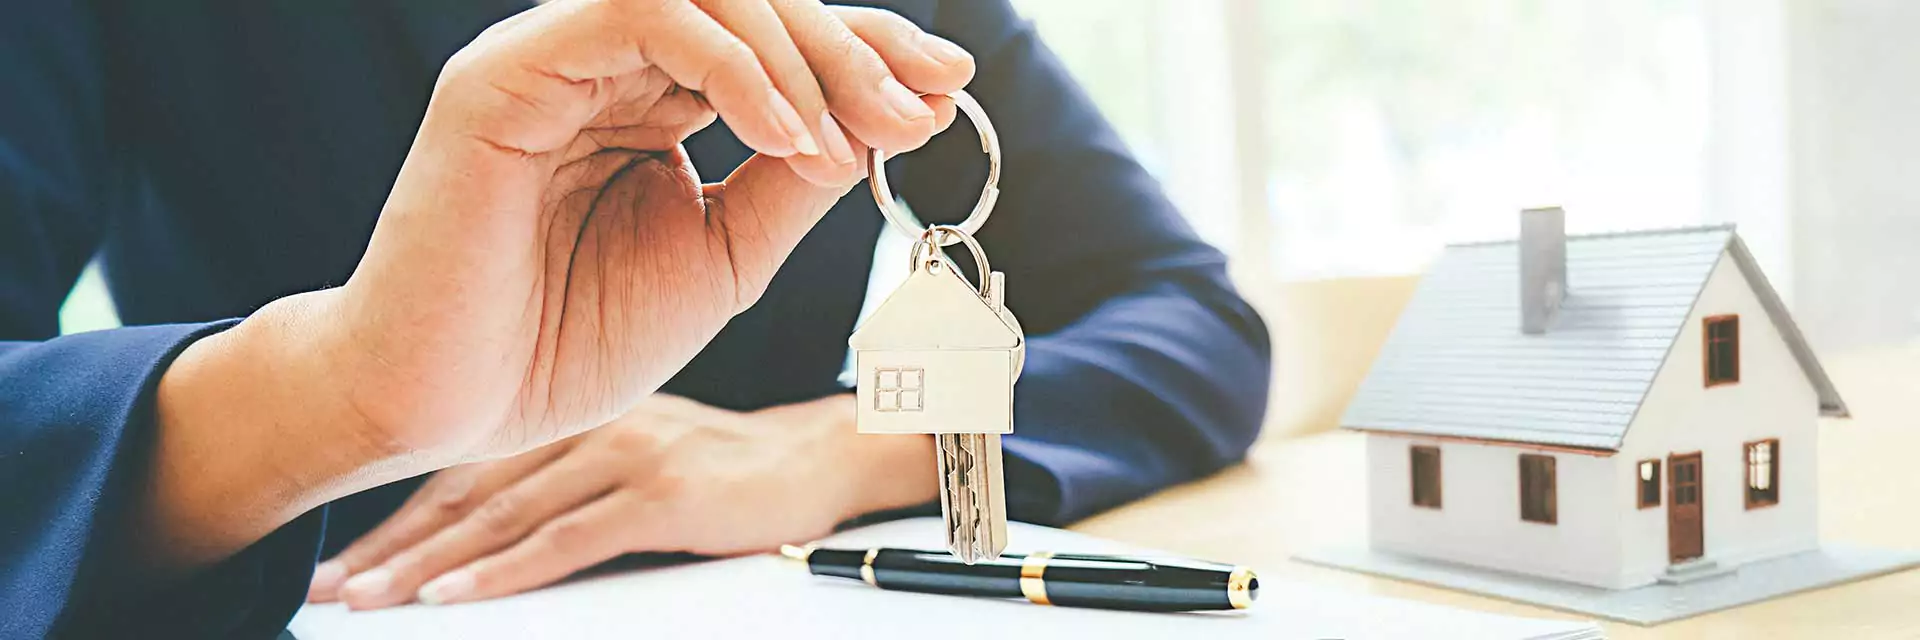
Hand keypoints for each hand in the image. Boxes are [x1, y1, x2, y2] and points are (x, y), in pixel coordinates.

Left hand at [305, 394, 935, 608]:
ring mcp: (626, 454)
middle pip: (470, 490)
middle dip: (392, 543)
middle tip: (331, 586)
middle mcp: (593, 423)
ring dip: (426, 562)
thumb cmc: (738, 470)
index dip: (402, 509)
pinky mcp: (662, 493)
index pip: (473, 462)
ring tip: (369, 599)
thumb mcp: (645, 457)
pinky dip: (502, 569)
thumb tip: (494, 535)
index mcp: (580, 412)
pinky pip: (565, 539)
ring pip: (503, 514)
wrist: (830, 462)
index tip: (346, 553)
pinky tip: (453, 595)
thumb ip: (576, 480)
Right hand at [337, 0, 973, 460]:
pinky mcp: (505, 74)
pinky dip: (731, 65)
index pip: (774, 38)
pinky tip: (784, 133)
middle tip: (921, 107)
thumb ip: (794, 182)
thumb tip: (892, 117)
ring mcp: (555, 58)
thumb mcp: (722, 257)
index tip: (948, 89)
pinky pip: (638, 15)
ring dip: (800, 53)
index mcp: (653, 98)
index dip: (866, 50)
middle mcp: (606, 62)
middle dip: (853, 46)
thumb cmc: (565, 338)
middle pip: (753, 0)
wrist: (449, 407)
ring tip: (848, 137)